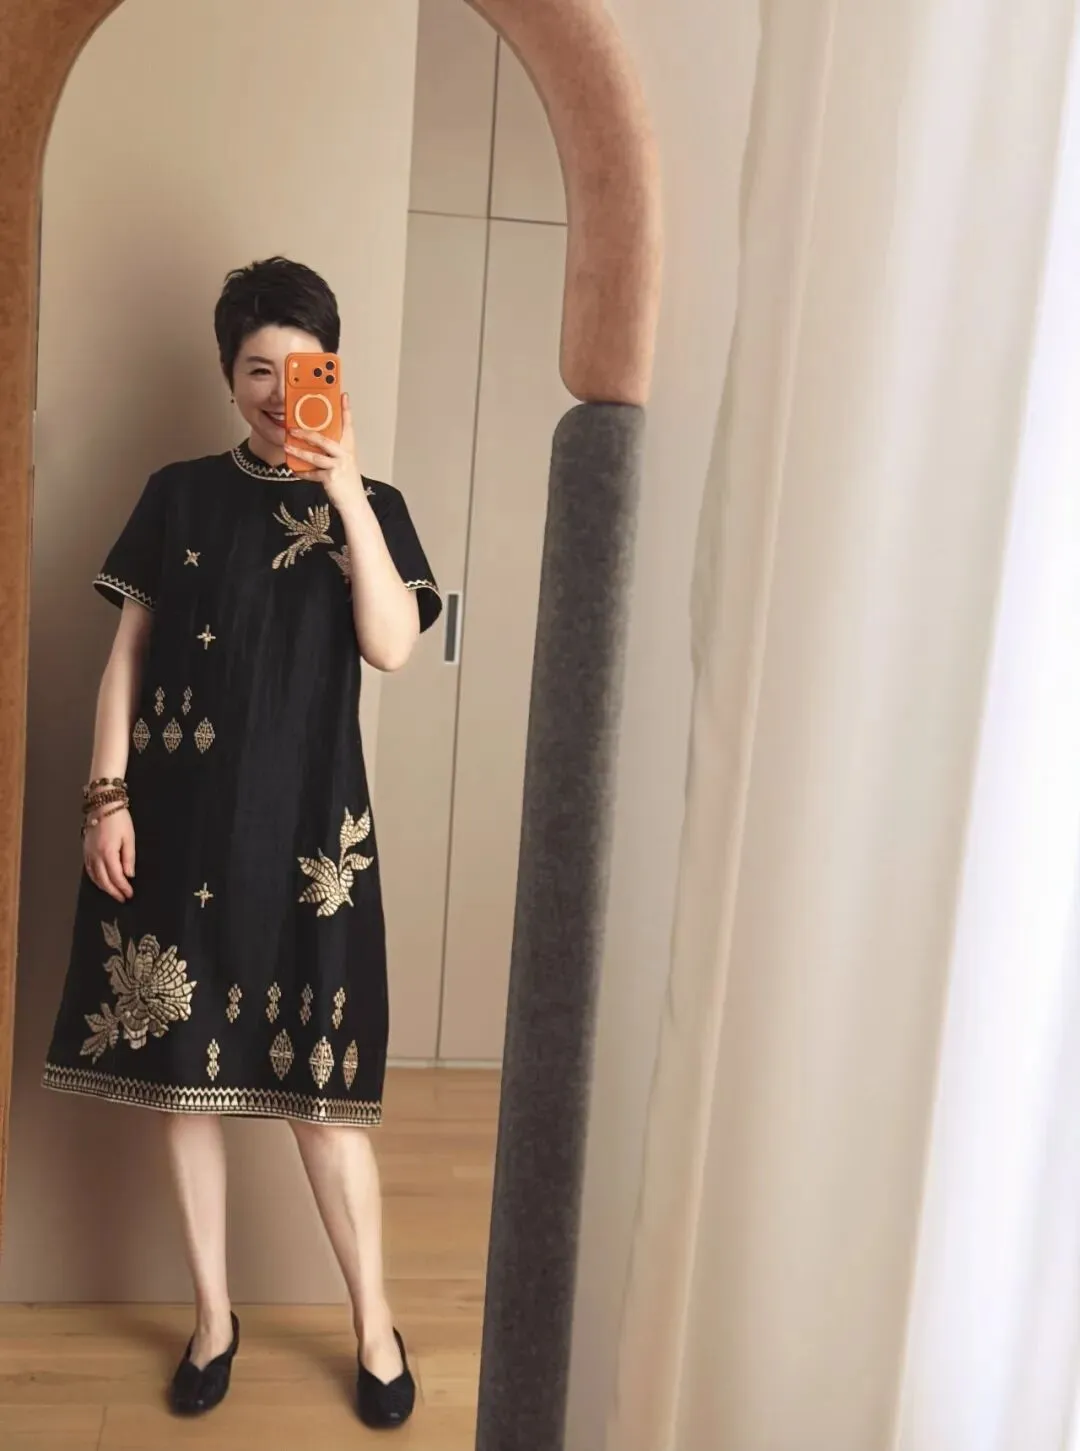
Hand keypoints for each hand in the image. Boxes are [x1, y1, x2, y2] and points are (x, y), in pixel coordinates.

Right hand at [84, 807, 134, 901]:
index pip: (116, 877)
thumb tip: (128, 875)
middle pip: (103, 880)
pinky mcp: (85, 849)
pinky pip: (88, 869)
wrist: (102, 804)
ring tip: (114, 893)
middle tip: (122, 898)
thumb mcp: (129, 837)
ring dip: (104, 887)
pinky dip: (95, 878)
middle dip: (113, 891)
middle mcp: (95, 855)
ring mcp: (88, 853)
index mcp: (108, 853)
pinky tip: (101, 881)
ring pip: (94, 876)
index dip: (123, 888)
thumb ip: (128, 858)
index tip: (129, 894)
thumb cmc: (119, 819)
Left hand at [286, 393, 368, 513]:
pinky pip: (312, 473)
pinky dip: (303, 472)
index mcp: (349, 448)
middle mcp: (345, 454)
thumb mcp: (344, 462)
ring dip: (298, 451)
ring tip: (287, 447)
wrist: (354, 502)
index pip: (348, 425)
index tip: (343, 396)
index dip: (346, 410)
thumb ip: (333, 451)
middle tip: (292, 428)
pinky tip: (295, 470)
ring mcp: (339, 466)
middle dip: (306, 433)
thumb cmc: (348, 482)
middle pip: (324, 439)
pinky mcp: (331, 478)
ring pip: (315, 456)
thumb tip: (314, 442)